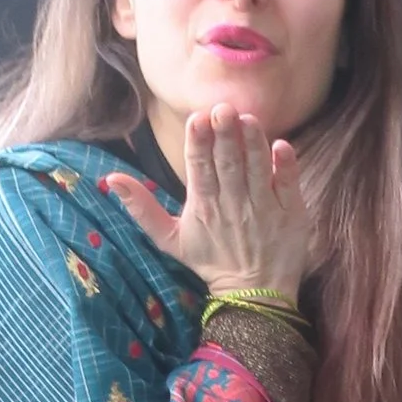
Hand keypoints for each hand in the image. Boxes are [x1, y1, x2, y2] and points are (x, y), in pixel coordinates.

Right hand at [100, 106, 312, 299]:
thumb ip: (141, 209)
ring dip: (253, 143)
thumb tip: (112, 179)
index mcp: (203, 205)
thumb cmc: (212, 261)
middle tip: (223, 108)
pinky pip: (289, 186)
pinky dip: (286, 166)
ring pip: (257, 170)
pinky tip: (282, 145)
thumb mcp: (170, 240)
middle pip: (228, 163)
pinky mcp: (290, 215)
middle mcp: (233, 205)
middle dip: (225, 134)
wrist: (254, 294)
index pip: (198, 167)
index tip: (198, 118)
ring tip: (249, 119)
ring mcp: (264, 209)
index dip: (198, 142)